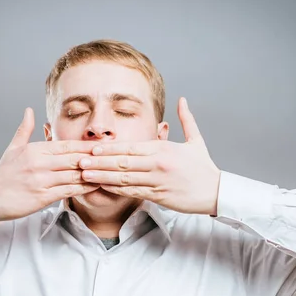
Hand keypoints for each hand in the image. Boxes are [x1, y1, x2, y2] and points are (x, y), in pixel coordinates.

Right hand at [0, 108, 100, 223]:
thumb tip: (29, 110)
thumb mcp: (12, 149)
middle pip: (74, 158)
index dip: (86, 145)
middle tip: (114, 156)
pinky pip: (69, 191)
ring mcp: (42, 180)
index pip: (67, 145)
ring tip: (110, 172)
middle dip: (95, 158)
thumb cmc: (2, 175)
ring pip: (74, 175)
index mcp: (35, 150)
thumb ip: (25, 129)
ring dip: (94, 174)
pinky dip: (84, 188)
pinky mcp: (43, 197)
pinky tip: (96, 186)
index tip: (103, 145)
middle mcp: (40, 163)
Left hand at [78, 97, 220, 215]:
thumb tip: (182, 99)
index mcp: (163, 150)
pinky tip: (103, 188)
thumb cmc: (204, 167)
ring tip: (85, 175)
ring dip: (102, 177)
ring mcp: (156, 182)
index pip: (130, 148)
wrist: (216, 192)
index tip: (93, 149)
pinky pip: (133, 192)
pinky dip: (116, 190)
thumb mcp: (196, 141)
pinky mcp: (158, 196)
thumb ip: (186, 120)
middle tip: (79, 162)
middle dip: (99, 162)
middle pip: (123, 163)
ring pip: (124, 179)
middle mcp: (157, 165)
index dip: (110, 149)